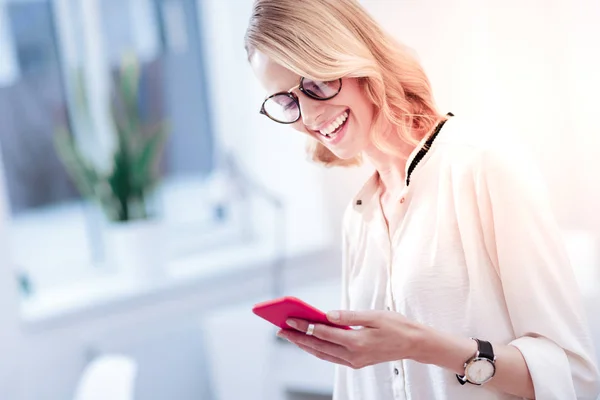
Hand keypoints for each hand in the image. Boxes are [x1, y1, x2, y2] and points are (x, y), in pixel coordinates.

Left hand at [278, 310, 424, 368]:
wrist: (415, 344)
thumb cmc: (397, 326)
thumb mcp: (374, 315)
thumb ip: (349, 316)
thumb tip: (327, 315)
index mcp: (357, 342)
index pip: (323, 333)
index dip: (304, 326)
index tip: (289, 320)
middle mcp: (353, 355)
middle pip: (318, 346)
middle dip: (298, 338)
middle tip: (281, 330)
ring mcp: (354, 361)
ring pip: (323, 354)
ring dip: (305, 345)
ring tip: (290, 336)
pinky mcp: (356, 363)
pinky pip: (331, 357)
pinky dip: (318, 349)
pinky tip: (309, 343)